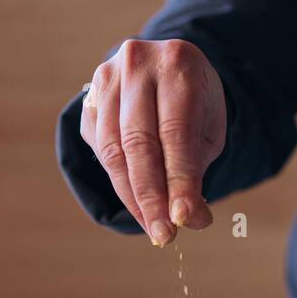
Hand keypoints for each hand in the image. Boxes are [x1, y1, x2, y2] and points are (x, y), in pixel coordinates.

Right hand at [80, 38, 226, 244]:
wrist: (162, 64)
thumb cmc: (192, 101)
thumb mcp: (208, 125)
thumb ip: (196, 167)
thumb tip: (189, 219)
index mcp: (177, 63)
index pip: (176, 132)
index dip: (179, 179)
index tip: (184, 219)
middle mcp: (136, 65)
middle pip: (139, 144)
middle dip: (152, 197)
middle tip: (164, 235)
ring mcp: (105, 81)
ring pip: (114, 152)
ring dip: (133, 197)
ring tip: (153, 226)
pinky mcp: (88, 100)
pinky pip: (100, 151)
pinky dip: (120, 182)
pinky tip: (138, 203)